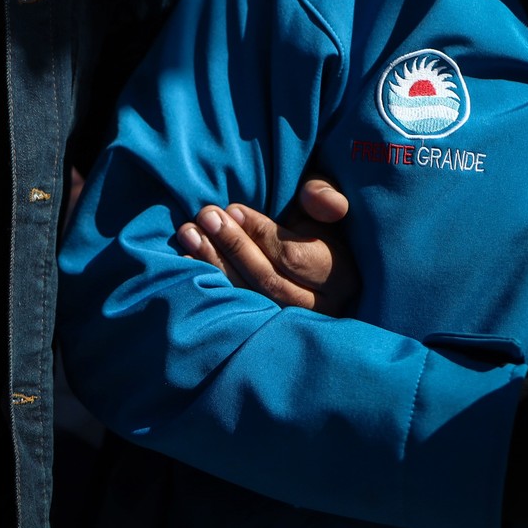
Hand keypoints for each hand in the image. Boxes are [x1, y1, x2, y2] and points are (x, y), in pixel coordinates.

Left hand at [175, 178, 356, 313]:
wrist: (313, 261)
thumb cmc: (319, 227)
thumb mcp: (327, 208)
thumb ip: (324, 198)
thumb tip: (319, 200)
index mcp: (342, 277)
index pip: (294, 257)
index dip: (261, 233)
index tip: (233, 209)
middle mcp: (321, 309)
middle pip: (268, 280)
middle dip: (233, 245)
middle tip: (206, 215)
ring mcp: (292, 323)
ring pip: (249, 298)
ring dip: (214, 262)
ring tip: (189, 232)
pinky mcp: (266, 329)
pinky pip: (235, 310)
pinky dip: (209, 285)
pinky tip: (186, 261)